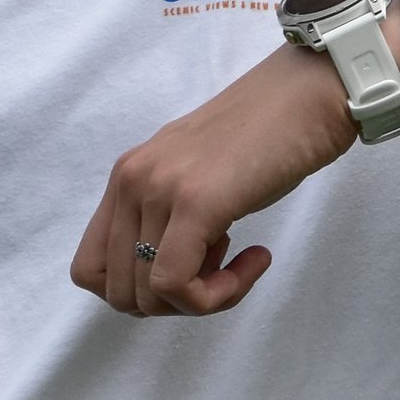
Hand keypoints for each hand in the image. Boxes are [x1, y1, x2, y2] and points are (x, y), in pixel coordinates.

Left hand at [71, 39, 357, 315]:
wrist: (310, 95)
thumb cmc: (268, 138)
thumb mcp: (197, 178)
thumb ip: (168, 217)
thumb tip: (164, 280)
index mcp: (126, 177)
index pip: (89, 269)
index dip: (136, 292)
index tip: (187, 271)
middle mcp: (131, 181)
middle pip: (119, 294)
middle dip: (172, 304)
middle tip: (220, 271)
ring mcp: (159, 191)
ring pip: (150, 296)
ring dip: (202, 299)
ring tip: (241, 260)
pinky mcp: (195, 203)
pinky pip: (177, 286)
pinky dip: (219, 294)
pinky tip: (257, 258)